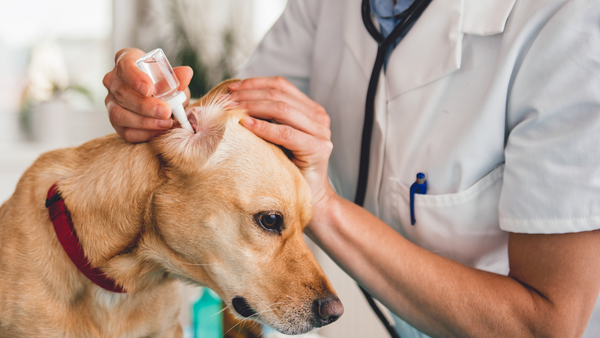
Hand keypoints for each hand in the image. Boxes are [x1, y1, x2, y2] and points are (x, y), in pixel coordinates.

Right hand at [103, 48, 192, 142]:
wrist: (161, 101)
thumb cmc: (163, 84)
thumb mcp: (172, 79)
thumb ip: (177, 78)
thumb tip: (186, 73)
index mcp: (125, 62)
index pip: (124, 66)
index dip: (135, 78)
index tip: (150, 89)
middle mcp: (113, 81)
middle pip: (122, 93)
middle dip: (145, 105)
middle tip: (166, 111)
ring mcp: (111, 102)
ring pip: (119, 114)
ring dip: (144, 122)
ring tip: (165, 123)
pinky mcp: (115, 122)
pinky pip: (125, 131)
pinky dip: (143, 133)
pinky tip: (158, 131)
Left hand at [229, 77, 335, 214]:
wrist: (312, 198)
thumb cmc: (289, 168)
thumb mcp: (276, 137)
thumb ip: (267, 118)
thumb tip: (234, 100)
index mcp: (311, 109)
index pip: (281, 85)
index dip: (255, 83)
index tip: (231, 87)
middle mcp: (319, 117)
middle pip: (280, 94)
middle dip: (250, 94)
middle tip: (227, 99)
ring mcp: (321, 132)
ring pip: (282, 109)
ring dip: (253, 107)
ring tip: (233, 109)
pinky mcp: (319, 148)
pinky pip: (286, 133)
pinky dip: (264, 127)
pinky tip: (246, 124)